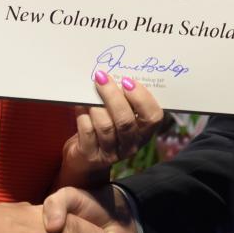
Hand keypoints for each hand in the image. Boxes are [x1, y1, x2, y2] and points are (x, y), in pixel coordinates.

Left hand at [55, 74, 164, 188]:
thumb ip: (124, 101)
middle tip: (102, 78)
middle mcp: (131, 145)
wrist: (85, 158)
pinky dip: (83, 114)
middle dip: (113, 96)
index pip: (153, 117)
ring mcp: (111, 153)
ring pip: (105, 126)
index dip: (142, 98)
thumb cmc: (107, 128)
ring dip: (95, 105)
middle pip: (126, 121)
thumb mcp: (120, 116)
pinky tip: (80, 104)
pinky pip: (87, 130)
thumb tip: (114, 75)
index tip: (128, 81)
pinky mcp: (91, 155)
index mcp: (144, 132)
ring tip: (90, 90)